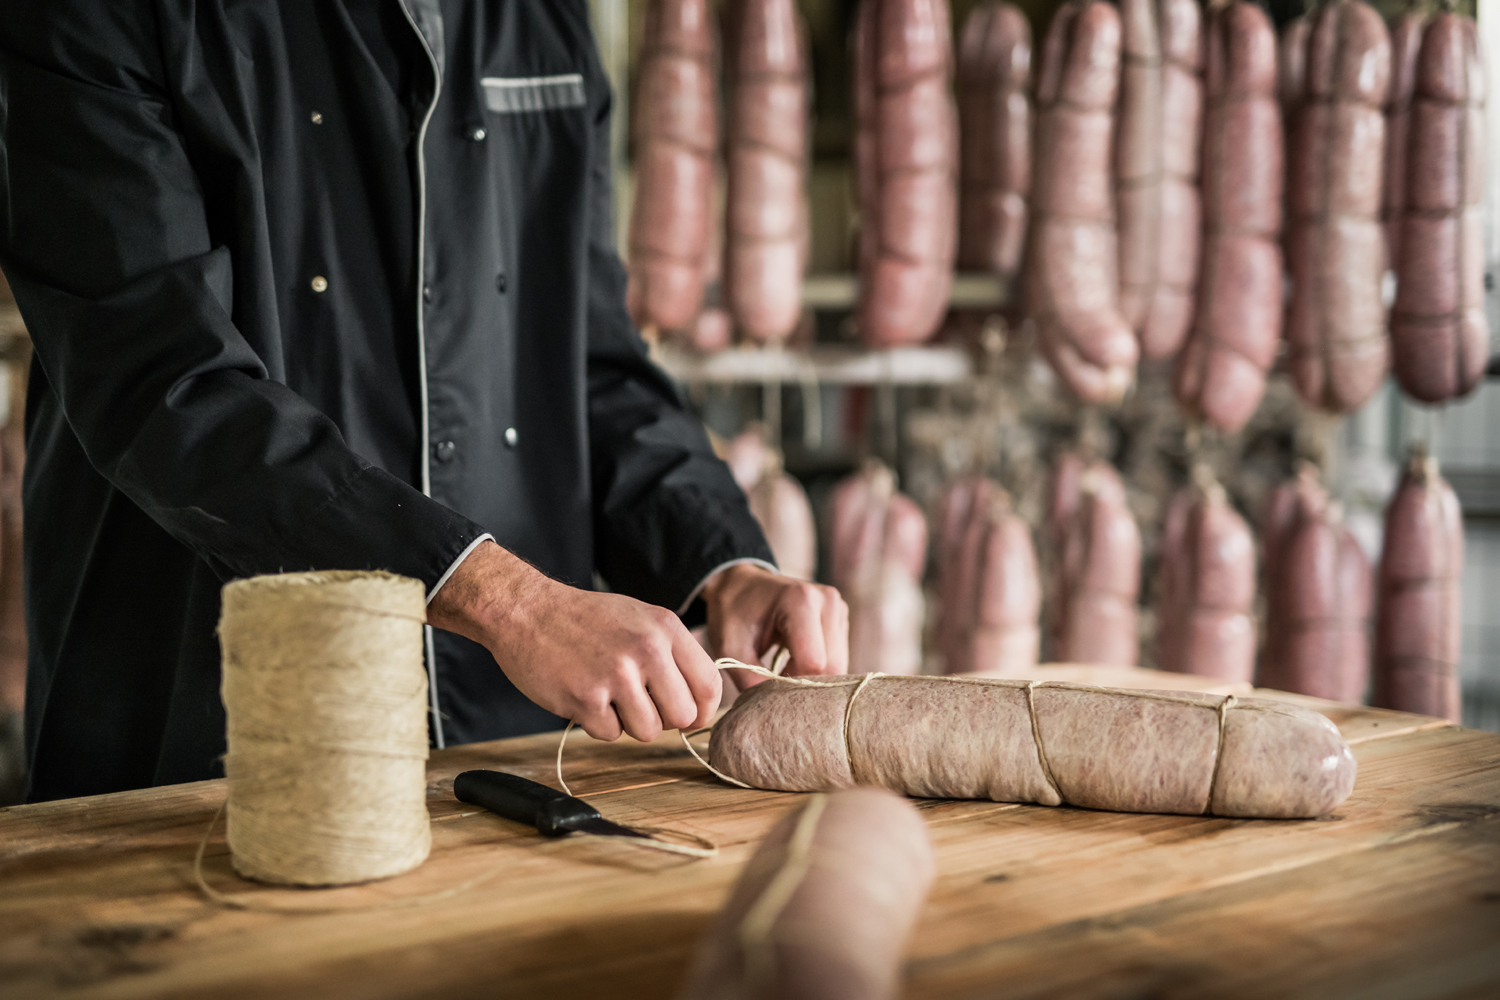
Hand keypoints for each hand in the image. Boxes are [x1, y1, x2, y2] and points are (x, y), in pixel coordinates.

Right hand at [427, 541, 719, 741]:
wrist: (525, 610)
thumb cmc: (585, 619)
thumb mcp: (639, 619)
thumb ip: (672, 654)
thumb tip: (700, 703)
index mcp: (666, 628)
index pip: (709, 685)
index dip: (703, 711)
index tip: (690, 718)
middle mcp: (647, 649)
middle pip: (683, 716)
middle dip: (663, 719)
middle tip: (638, 704)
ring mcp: (616, 675)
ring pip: (648, 731)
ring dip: (628, 722)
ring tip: (607, 694)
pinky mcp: (585, 698)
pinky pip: (610, 735)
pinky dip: (596, 723)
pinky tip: (583, 695)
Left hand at [703, 563, 848, 686]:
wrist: (741, 585)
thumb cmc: (733, 614)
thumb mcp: (731, 649)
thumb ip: (753, 682)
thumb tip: (776, 716)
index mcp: (800, 601)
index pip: (814, 662)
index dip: (794, 683)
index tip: (770, 686)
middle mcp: (828, 601)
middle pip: (832, 666)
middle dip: (806, 683)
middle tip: (777, 684)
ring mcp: (838, 608)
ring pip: (839, 665)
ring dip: (814, 676)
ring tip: (784, 670)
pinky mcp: (841, 618)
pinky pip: (839, 657)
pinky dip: (820, 668)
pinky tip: (796, 662)